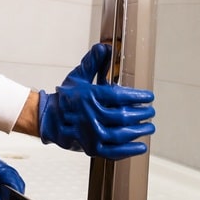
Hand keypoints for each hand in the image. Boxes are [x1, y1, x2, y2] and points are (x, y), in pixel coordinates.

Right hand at [38, 43, 155, 159]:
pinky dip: (129, 150)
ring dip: (139, 131)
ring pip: (121, 134)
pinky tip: (141, 146)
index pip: (120, 97)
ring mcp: (92, 134)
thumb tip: (104, 47)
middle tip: (151, 112)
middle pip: (124, 116)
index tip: (149, 97)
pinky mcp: (91, 148)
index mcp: (91, 97)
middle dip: (142, 114)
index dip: (138, 97)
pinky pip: (114, 152)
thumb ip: (93, 62)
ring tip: (149, 127)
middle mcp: (92, 116)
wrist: (49, 119)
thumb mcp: (79, 76)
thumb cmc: (66, 98)